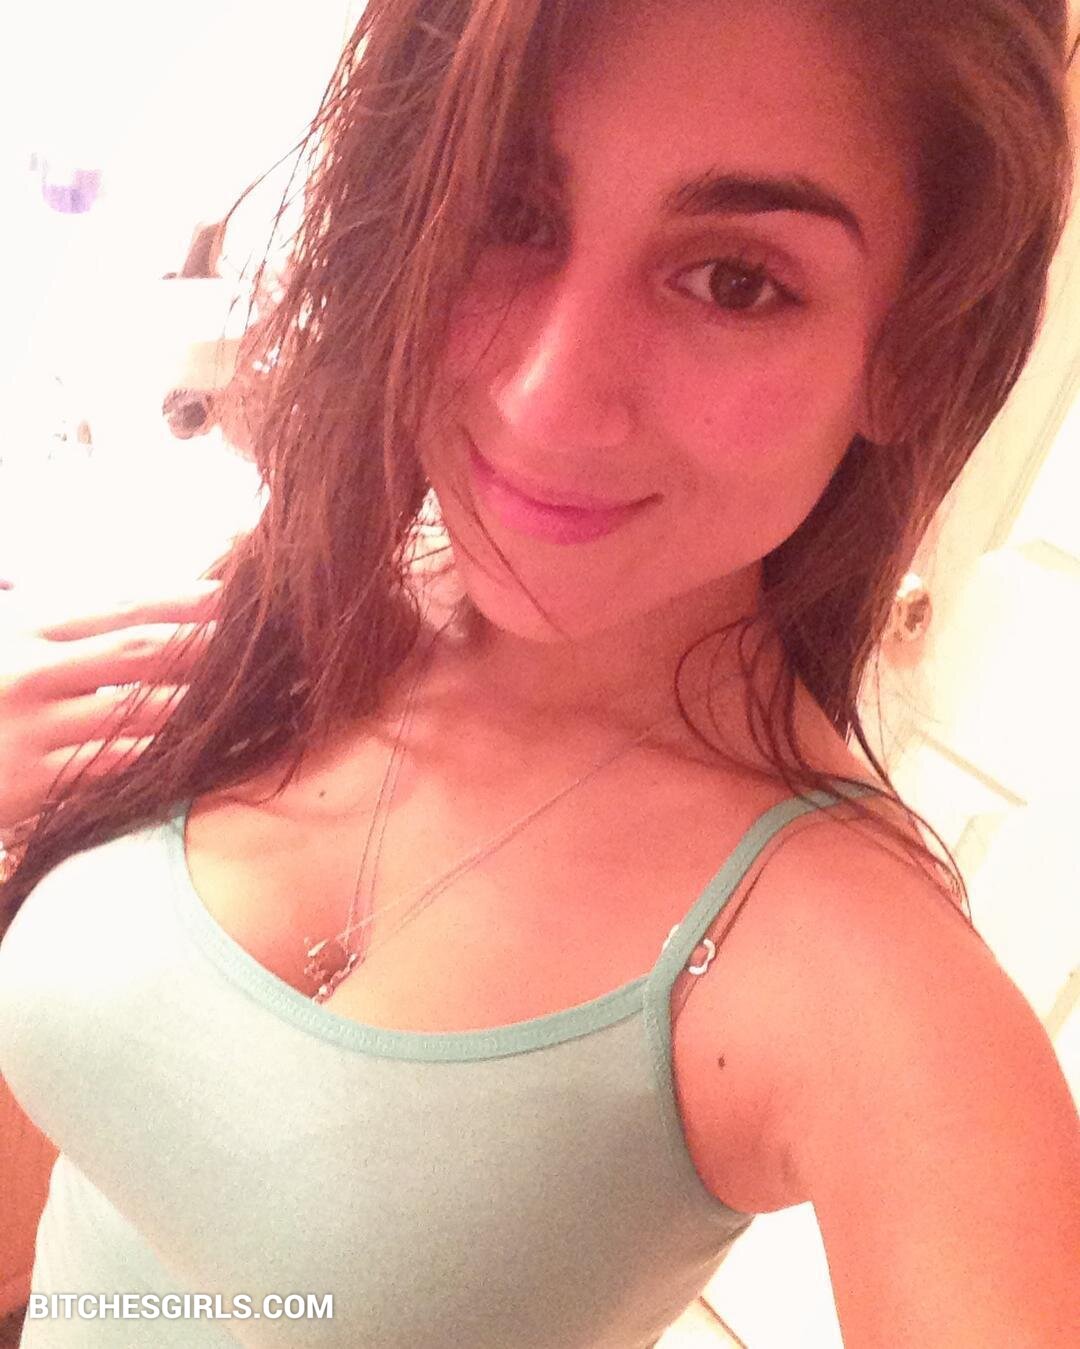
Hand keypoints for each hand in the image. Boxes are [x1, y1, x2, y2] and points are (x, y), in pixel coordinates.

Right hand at [0, 581, 219, 836]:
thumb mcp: (5, 640)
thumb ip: (55, 624)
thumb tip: (132, 604)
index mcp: (25, 629)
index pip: (120, 607)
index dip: (180, 600)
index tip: (229, 594)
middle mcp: (31, 672)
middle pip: (139, 653)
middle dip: (203, 646)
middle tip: (257, 642)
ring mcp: (34, 727)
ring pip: (137, 711)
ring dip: (194, 701)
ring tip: (242, 693)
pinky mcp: (36, 779)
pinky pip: (114, 761)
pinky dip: (158, 750)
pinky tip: (195, 743)